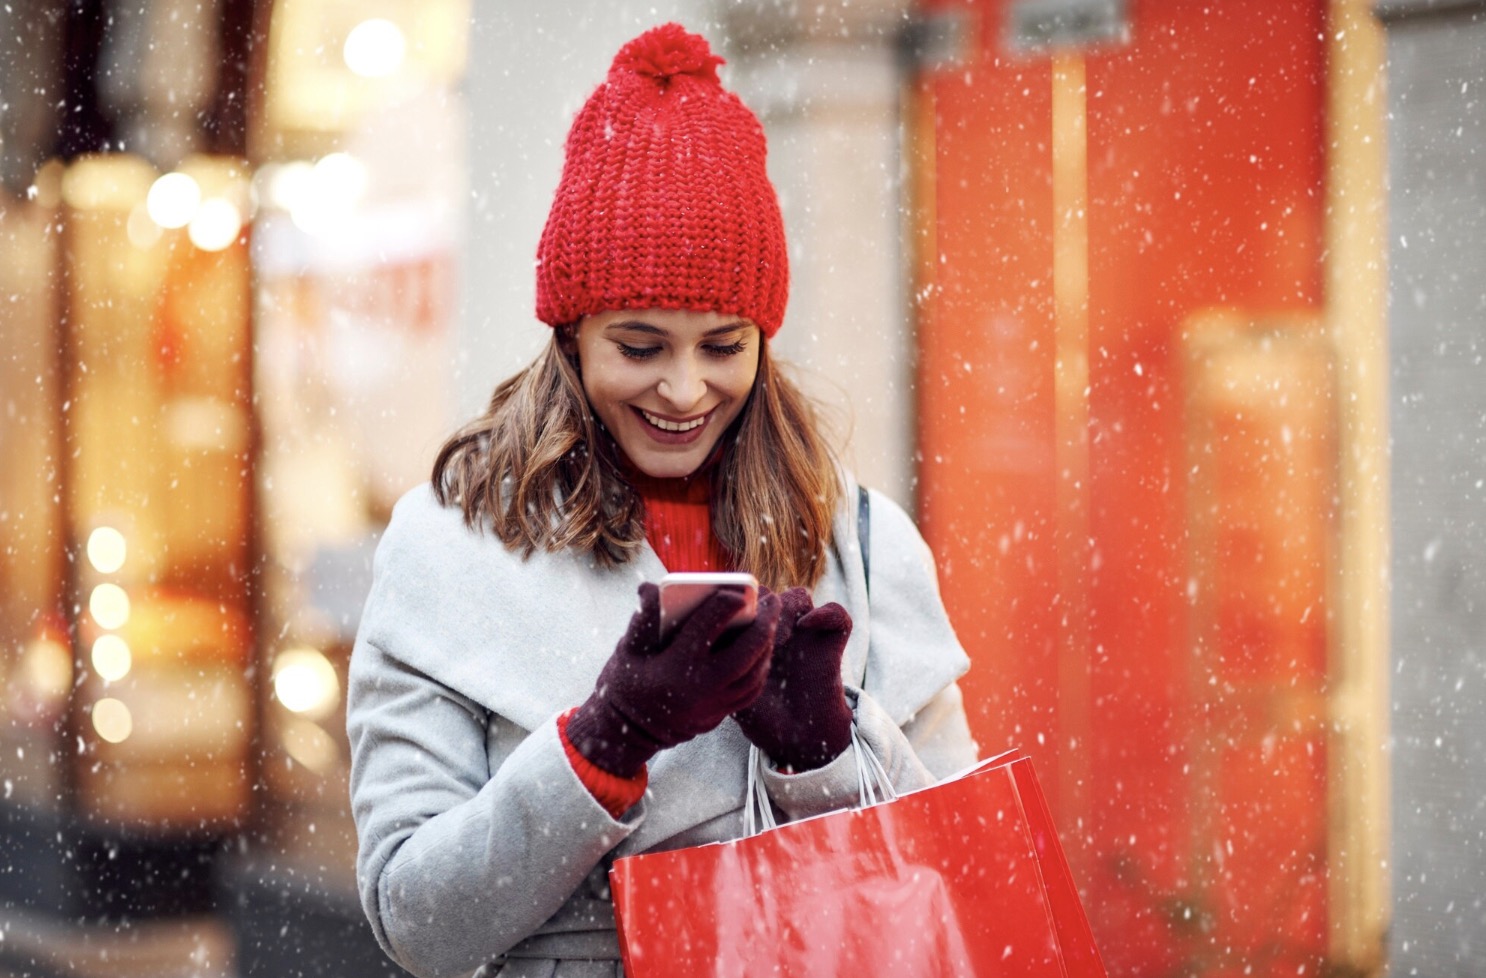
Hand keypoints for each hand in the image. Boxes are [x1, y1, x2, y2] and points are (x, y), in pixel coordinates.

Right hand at [567, 582, 780, 776]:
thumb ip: (644, 616)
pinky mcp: (719, 716)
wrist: (626, 733)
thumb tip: (652, 588)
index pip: (708, 626)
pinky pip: (751, 692)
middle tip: (772, 601)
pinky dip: (761, 669)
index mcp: (675, 665)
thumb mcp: (628, 648)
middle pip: (745, 652)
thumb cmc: (626, 684)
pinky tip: (762, 651)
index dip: (726, 603)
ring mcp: (713, 705)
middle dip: (764, 623)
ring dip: (767, 646)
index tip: (737, 590)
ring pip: (754, 674)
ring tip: (770, 622)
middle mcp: (700, 687)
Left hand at [733, 587, 853, 771]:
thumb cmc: (762, 716)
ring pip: (798, 596)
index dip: (736, 607)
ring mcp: (806, 635)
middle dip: (760, 607)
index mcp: (753, 636)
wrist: (798, 738)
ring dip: (787, 609)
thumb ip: (722, 665)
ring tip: (778, 639)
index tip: (730, 629)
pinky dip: (825, 613)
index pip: (743, 601)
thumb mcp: (732, 692)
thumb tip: (705, 638)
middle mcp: (780, 630)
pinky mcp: (831, 643)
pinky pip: (837, 613)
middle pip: (769, 595)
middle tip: (754, 633)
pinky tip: (807, 626)